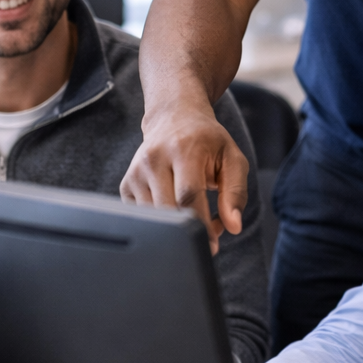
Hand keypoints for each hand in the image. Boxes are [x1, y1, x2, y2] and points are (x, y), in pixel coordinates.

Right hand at [120, 103, 246, 253]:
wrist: (174, 117)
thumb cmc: (207, 141)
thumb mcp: (231, 158)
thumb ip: (236, 192)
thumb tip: (234, 226)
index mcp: (184, 149)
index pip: (188, 195)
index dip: (200, 225)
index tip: (212, 246)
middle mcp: (154, 158)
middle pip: (168, 210)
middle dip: (189, 230)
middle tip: (208, 231)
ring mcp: (136, 172)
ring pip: (153, 217)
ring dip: (175, 229)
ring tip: (193, 216)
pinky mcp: (125, 184)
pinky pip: (142, 217)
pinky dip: (161, 224)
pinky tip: (175, 210)